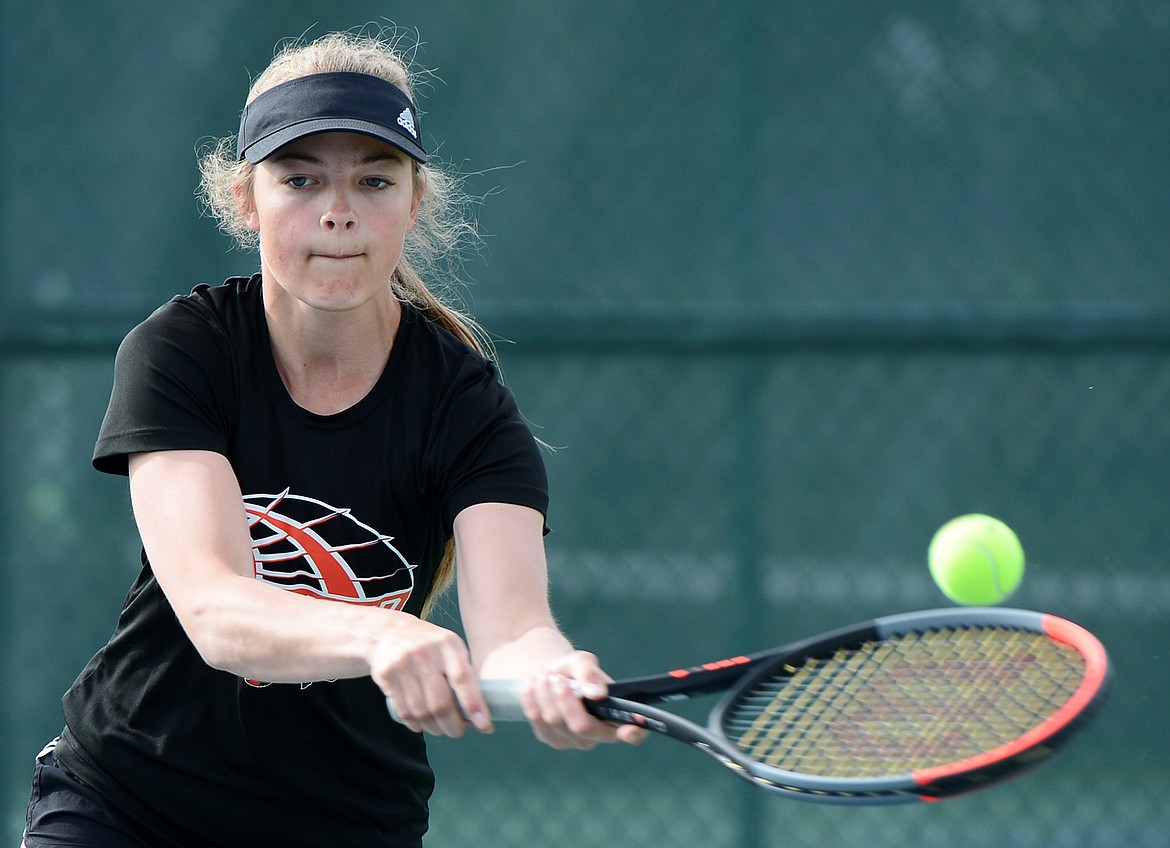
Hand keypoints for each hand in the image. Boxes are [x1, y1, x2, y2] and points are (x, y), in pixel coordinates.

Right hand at [371, 615, 491, 737]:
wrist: (388, 631)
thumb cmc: (429, 644)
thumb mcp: (449, 647)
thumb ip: (462, 672)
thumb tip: (478, 712)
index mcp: (447, 644)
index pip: (462, 678)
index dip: (473, 705)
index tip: (485, 726)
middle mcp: (425, 652)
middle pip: (440, 704)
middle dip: (452, 726)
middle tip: (457, 731)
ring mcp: (403, 663)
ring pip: (421, 712)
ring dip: (433, 728)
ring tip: (439, 728)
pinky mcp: (386, 675)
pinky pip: (404, 711)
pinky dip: (415, 724)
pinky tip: (421, 723)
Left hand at [519, 651, 647, 749]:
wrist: (551, 675)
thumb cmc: (575, 671)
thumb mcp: (582, 662)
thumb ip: (590, 674)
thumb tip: (596, 693)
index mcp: (617, 715)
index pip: (634, 734)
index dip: (634, 733)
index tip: (628, 729)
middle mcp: (599, 734)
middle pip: (582, 727)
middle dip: (565, 699)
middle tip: (555, 677)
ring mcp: (574, 741)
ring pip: (554, 720)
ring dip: (545, 692)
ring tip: (545, 675)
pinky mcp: (551, 738)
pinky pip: (537, 720)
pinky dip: (533, 698)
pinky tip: (534, 684)